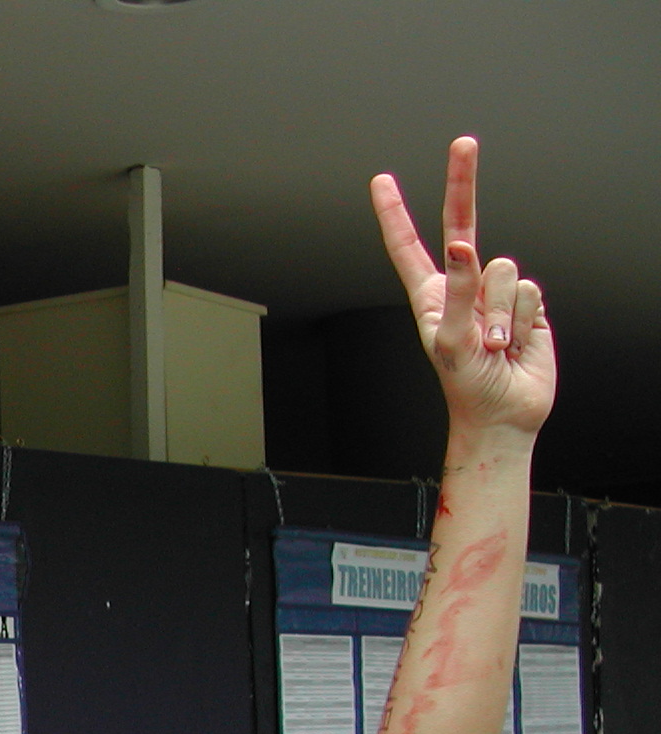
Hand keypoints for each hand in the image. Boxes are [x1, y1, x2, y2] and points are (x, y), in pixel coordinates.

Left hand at [371, 137, 553, 437]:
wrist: (504, 412)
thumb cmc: (465, 384)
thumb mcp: (449, 340)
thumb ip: (457, 292)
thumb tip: (463, 248)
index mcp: (431, 295)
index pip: (408, 246)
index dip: (395, 214)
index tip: (381, 182)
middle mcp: (462, 286)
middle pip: (463, 223)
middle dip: (462, 183)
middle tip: (463, 144)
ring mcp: (494, 292)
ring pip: (501, 268)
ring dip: (498, 311)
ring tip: (492, 343)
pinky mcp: (526, 303)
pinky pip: (528, 290)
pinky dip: (520, 318)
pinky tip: (514, 341)